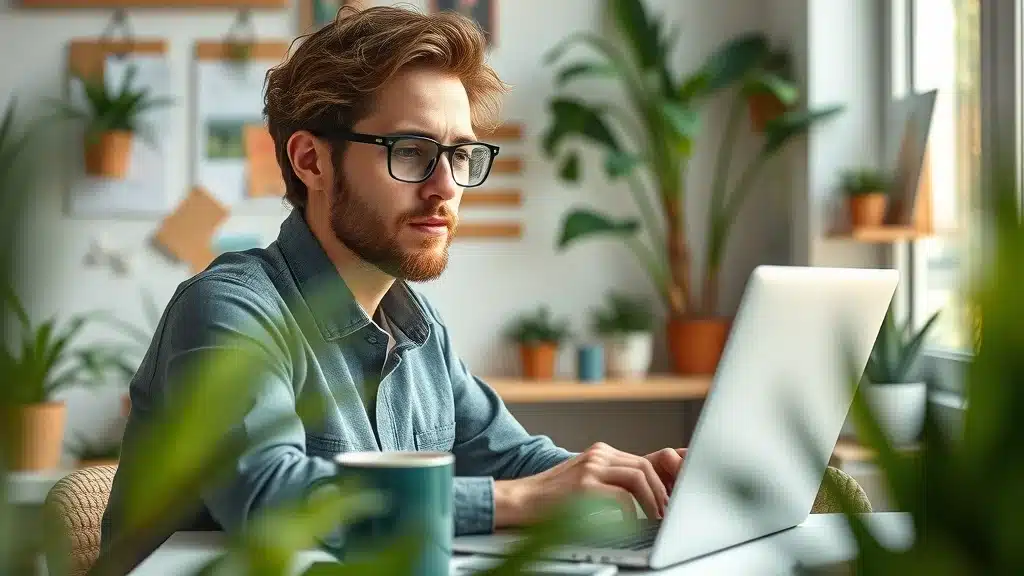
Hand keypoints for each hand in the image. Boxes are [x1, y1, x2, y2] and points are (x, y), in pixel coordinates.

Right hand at [494, 442, 685, 527]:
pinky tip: (630, 522)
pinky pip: (621, 497)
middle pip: (645, 466)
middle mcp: (598, 455)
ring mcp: (591, 468)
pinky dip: (631, 512)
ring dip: (652, 500)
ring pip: (638, 477)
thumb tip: (643, 495)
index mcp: (600, 452)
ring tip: (655, 517)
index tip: (668, 499)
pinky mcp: (584, 486)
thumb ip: (610, 480)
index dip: (660, 481)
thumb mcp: (585, 479)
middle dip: (661, 491)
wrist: (521, 498)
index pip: (642, 461)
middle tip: (666, 511)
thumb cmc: (553, 497)